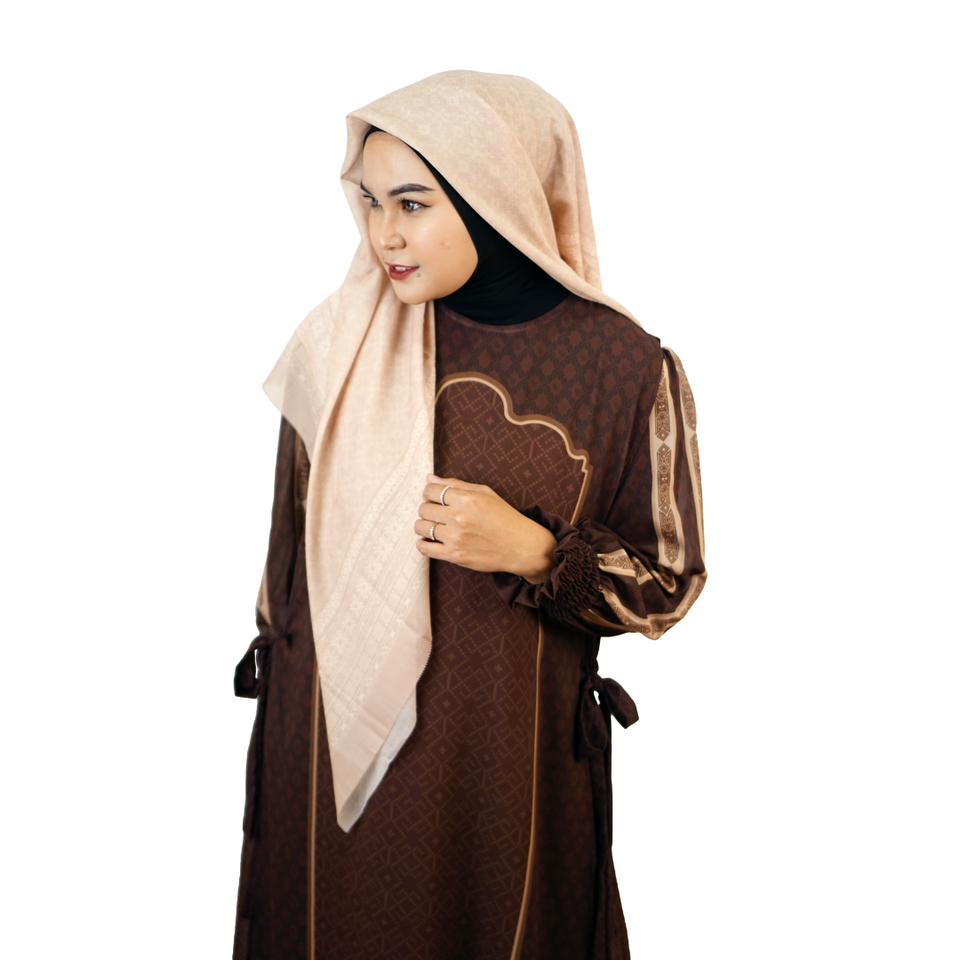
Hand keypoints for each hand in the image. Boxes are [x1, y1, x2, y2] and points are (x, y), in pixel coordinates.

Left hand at [415, 475, 557, 582]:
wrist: (521, 546)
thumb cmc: (504, 517)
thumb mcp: (484, 493)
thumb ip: (455, 484)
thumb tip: (429, 478)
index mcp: (466, 498)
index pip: (430, 491)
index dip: (429, 493)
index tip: (434, 498)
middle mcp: (459, 517)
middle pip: (424, 509)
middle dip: (427, 509)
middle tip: (436, 513)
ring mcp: (456, 537)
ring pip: (421, 527)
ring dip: (423, 526)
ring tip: (434, 526)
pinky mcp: (455, 555)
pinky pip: (425, 548)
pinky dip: (423, 544)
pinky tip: (431, 541)